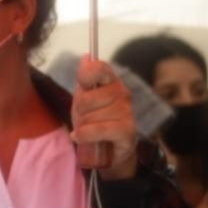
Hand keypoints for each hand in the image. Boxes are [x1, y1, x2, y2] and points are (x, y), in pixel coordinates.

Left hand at [71, 57, 137, 180]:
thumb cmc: (95, 122)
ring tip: (90, 131)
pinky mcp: (128, 130)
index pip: (99, 68)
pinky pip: (98, 129)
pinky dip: (85, 135)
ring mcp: (126, 111)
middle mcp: (122, 93)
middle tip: (85, 119)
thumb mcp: (84, 99)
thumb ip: (84, 80)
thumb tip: (86, 57)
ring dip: (83, 127)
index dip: (86, 75)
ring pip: (90, 116)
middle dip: (79, 112)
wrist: (107, 150)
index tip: (84, 85)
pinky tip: (80, 137)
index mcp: (111, 81)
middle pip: (86, 98)